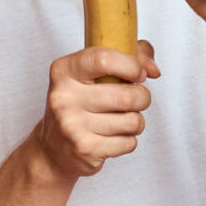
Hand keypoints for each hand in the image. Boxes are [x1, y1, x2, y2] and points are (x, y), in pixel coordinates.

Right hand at [36, 41, 160, 178]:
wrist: (53, 148)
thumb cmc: (79, 103)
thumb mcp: (91, 73)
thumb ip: (126, 57)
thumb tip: (153, 69)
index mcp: (64, 71)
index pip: (103, 59)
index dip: (131, 65)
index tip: (139, 73)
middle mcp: (64, 97)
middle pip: (127, 95)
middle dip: (142, 98)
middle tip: (135, 99)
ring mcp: (72, 125)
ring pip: (132, 121)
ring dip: (136, 121)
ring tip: (122, 120)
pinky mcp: (85, 149)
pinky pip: (128, 143)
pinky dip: (128, 141)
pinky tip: (112, 137)